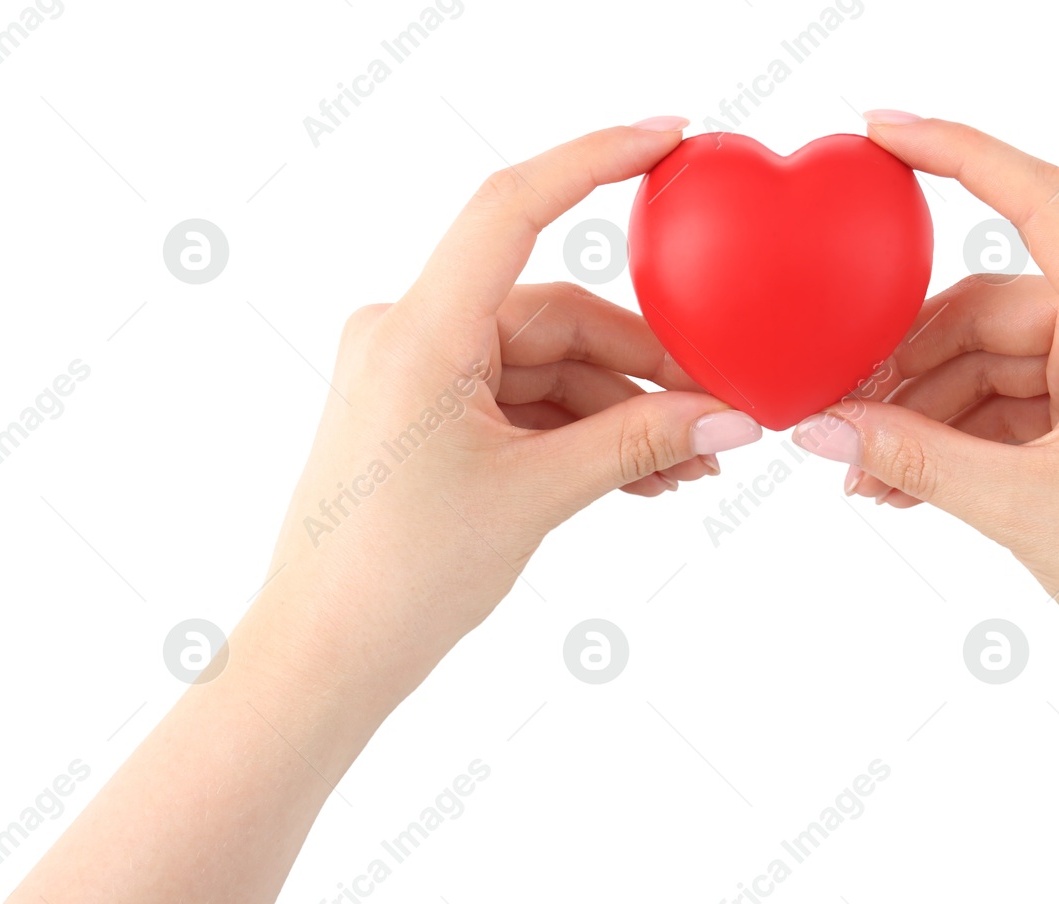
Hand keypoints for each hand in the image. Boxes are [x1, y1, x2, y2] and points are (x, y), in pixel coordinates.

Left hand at [251, 122, 762, 708]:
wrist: (325, 655)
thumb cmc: (397, 576)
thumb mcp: (537, 497)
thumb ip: (640, 444)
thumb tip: (733, 418)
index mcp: (419, 330)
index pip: (512, 207)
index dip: (595, 160)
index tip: (668, 139)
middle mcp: (412, 333)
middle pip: (559, 314)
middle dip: (646, 364)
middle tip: (722, 408)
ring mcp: (420, 373)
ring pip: (552, 363)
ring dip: (625, 410)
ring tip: (696, 463)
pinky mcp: (431, 412)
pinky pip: (529, 399)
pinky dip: (586, 429)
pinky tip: (651, 473)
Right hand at [792, 113, 1058, 698]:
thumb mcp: (1025, 510)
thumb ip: (915, 461)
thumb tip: (820, 428)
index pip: (1043, 200)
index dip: (959, 153)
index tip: (882, 133)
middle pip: (985, 307)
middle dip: (903, 360)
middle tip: (833, 409)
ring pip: (985, 360)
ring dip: (919, 411)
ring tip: (861, 473)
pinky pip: (1002, 402)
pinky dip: (950, 436)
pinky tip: (898, 484)